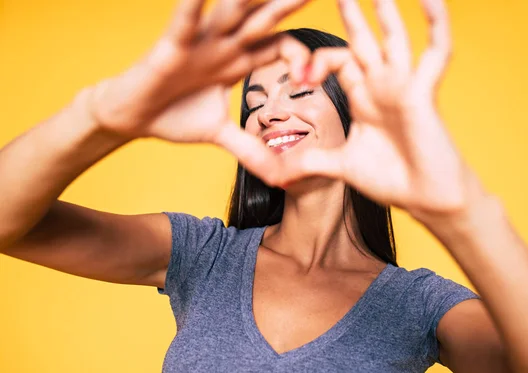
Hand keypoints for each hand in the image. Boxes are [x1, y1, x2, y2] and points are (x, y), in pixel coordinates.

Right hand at [88, 0, 310, 181]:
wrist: (133, 118)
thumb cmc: (173, 116)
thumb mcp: (220, 134)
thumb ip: (250, 149)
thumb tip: (279, 178)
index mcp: (238, 62)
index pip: (280, 46)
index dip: (301, 57)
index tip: (312, 79)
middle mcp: (224, 46)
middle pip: (263, 20)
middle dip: (288, 3)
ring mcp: (200, 43)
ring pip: (230, 13)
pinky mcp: (172, 46)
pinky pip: (185, 22)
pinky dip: (193, 6)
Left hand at [286, 0, 483, 217]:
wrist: (424, 199)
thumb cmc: (391, 180)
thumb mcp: (340, 167)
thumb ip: (309, 163)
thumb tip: (275, 176)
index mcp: (363, 98)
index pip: (338, 61)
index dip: (317, 61)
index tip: (300, 75)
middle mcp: (382, 86)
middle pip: (363, 40)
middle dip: (351, 13)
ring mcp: (404, 86)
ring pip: (395, 37)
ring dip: (385, 9)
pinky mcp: (424, 92)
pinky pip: (437, 51)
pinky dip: (437, 23)